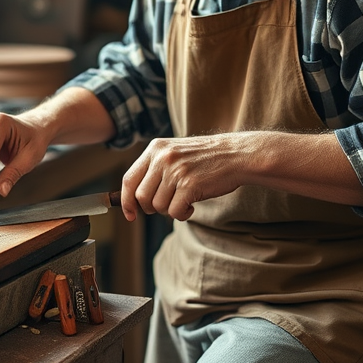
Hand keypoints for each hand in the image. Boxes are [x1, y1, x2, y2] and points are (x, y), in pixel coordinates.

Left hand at [119, 135, 245, 221]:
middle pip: (141, 197)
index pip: (128, 179)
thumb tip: (134, 200)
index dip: (126, 201)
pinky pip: (174, 212)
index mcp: (155, 148)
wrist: (236, 155)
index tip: (130, 214)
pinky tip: (192, 205)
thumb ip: (154, 170)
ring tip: (185, 200)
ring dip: (170, 210)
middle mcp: (162, 158)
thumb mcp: (175, 154)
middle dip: (152, 208)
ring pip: (158, 206)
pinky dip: (182, 214)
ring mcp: (176, 171)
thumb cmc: (205, 159)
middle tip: (168, 204)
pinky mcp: (189, 185)